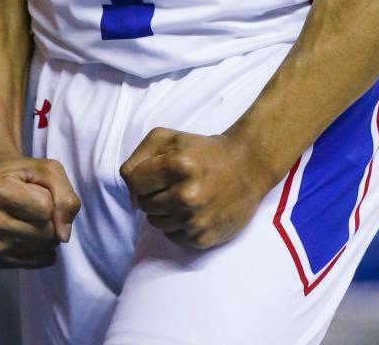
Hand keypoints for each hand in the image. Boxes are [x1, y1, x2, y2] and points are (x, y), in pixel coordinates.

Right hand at [0, 156, 80, 268]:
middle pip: (47, 231)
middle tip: (35, 203)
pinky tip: (30, 232)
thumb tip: (64, 236)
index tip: (35, 188)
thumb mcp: (46, 170)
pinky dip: (43, 248)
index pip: (45, 207)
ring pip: (44, 247)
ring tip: (31, 216)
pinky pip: (39, 262)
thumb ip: (64, 196)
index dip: (50, 196)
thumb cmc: (20, 174)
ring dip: (48, 232)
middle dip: (51, 216)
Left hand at [119, 128, 266, 250]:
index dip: (141, 177)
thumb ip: (138, 159)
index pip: (134, 182)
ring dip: (165, 211)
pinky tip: (194, 210)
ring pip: (156, 223)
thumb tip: (131, 197)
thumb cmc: (203, 151)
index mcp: (178, 166)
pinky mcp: (202, 239)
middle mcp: (186, 196)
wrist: (247, 167)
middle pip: (143, 204)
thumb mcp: (168, 138)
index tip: (156, 173)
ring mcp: (195, 221)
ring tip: (185, 195)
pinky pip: (172, 236)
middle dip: (154, 193)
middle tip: (174, 183)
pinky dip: (178, 225)